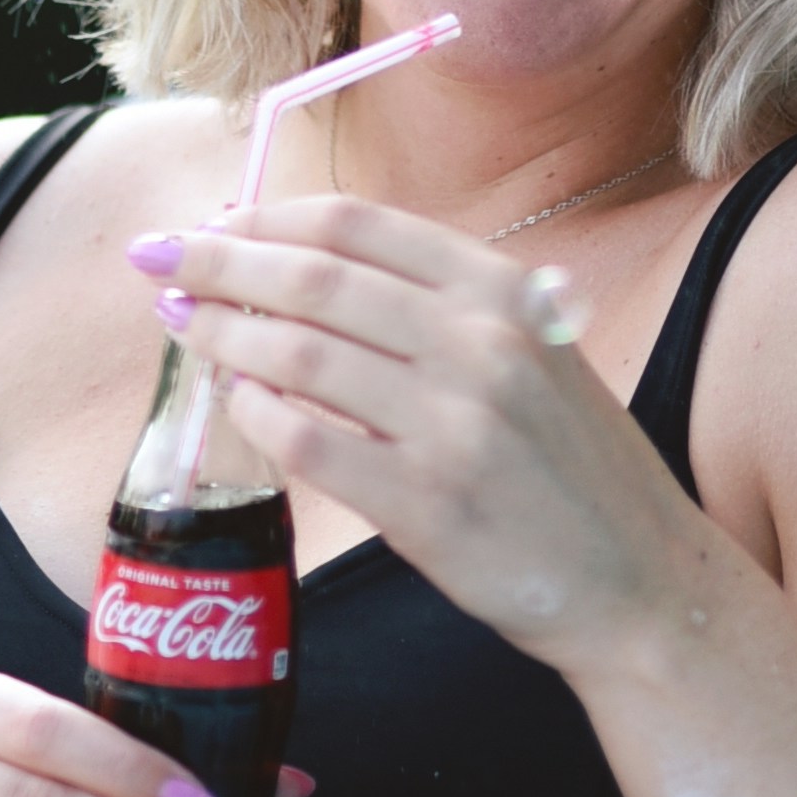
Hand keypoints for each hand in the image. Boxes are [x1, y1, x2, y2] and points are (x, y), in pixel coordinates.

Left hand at [137, 195, 694, 665]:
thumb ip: (441, 308)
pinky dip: (258, 417)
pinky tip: (235, 404)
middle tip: (156, 257)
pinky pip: (310, 446)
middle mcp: (481, 345)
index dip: (265, 216)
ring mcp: (454, 426)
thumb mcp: (535, 351)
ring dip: (225, 334)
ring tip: (182, 325)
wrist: (640, 580)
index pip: (357, 226)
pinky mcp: (427, 506)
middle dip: (220, 262)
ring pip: (301, 357)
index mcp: (503, 292)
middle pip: (315, 280)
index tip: (209, 220)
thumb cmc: (571, 465)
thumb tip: (306, 267)